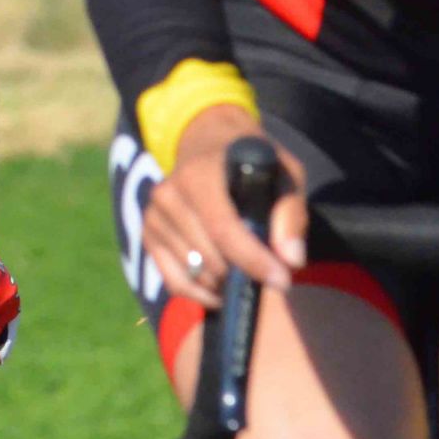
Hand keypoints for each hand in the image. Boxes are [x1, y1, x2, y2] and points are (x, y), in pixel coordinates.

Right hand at [142, 104, 305, 308]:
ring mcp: (153, 217)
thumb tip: (290, 259)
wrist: (207, 143)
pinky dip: (200, 294)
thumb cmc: (251, 161)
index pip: (222, 228)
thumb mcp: (284, 172)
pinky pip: (173, 281)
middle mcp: (167, 195)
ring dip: (224, 283)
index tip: (282, 279)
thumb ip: (290, 212)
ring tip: (246, 274)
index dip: (252, 259)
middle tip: (269, 275)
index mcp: (197, 175)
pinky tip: (221, 289)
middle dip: (244, 274)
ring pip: (193, 273)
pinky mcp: (148, 235)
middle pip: (208, 256)